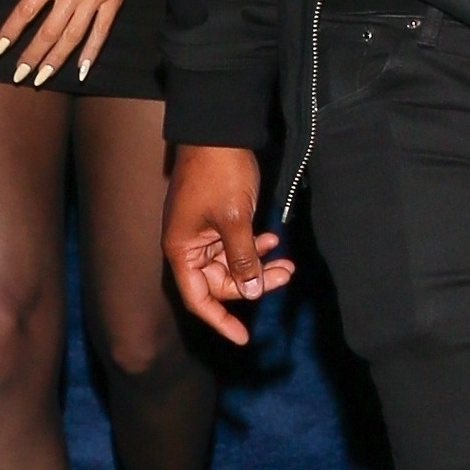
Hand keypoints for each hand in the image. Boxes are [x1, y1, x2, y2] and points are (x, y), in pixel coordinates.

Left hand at [0, 0, 152, 86]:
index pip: (27, 9)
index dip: (11, 31)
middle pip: (48, 31)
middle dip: (32, 56)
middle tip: (18, 76)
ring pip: (73, 37)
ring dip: (56, 60)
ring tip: (43, 78)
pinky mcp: (114, 0)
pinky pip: (101, 32)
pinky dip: (91, 53)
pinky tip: (82, 70)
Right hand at [163, 144, 293, 345]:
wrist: (217, 130)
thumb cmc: (219, 175)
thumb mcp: (236, 221)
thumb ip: (242, 260)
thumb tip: (251, 291)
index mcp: (182, 249)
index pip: (197, 298)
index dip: (219, 320)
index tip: (243, 338)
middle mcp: (188, 245)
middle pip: (218, 281)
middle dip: (252, 283)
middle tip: (285, 275)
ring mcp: (201, 231)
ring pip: (230, 262)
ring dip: (257, 264)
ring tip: (287, 261)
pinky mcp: (215, 218)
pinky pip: (233, 244)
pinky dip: (253, 246)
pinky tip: (273, 240)